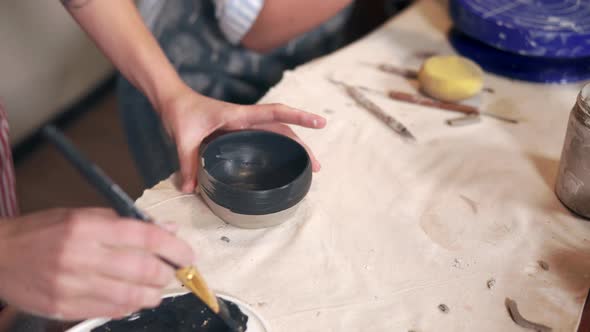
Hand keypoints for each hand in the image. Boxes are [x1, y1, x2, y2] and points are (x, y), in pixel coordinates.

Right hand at [0, 208, 193, 319]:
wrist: (0, 256)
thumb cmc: (43, 231)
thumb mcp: (83, 215)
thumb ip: (126, 223)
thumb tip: (166, 229)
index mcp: (87, 226)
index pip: (145, 236)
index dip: (174, 247)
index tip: (187, 254)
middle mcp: (81, 255)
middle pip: (142, 269)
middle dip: (167, 273)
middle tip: (174, 272)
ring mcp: (72, 285)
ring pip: (130, 295)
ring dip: (153, 293)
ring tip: (157, 288)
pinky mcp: (65, 307)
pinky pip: (110, 311)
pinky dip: (130, 306)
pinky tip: (134, 298)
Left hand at [158, 85, 326, 192]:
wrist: (173, 100)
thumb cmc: (180, 112)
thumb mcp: (182, 138)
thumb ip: (187, 163)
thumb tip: (190, 190)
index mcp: (238, 115)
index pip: (275, 113)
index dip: (299, 116)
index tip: (319, 122)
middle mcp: (246, 119)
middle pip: (283, 129)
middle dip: (302, 145)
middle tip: (316, 167)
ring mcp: (244, 126)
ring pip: (277, 135)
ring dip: (294, 148)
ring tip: (307, 169)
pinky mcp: (238, 133)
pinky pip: (264, 140)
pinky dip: (278, 150)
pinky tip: (281, 165)